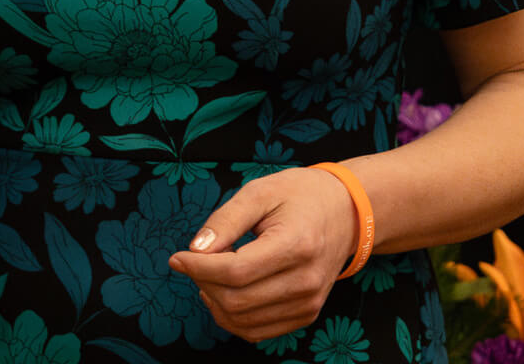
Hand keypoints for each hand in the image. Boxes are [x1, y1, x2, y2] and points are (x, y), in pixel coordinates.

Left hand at [167, 167, 358, 340]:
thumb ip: (225, 220)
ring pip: (244, 321)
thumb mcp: (259, 192)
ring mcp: (309, 303)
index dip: (198, 268)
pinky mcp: (306, 314)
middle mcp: (306, 281)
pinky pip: (258, 331)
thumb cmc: (299, 196)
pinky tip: (223, 293)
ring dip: (214, 301)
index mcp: (296, 245)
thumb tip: (194, 250)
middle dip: (202, 282)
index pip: (236, 272)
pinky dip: (232, 318)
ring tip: (207, 275)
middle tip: (192, 261)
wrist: (345, 213)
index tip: (177, 257)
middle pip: (237, 300)